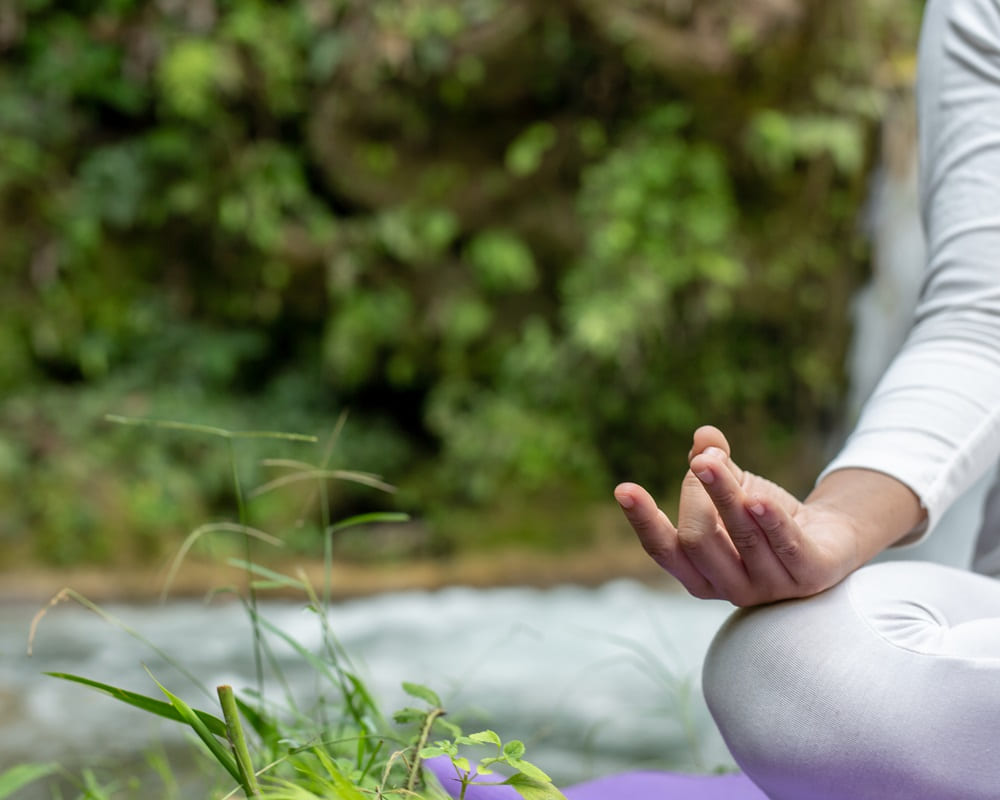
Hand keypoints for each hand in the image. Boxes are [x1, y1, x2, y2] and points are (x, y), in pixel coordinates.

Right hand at [613, 426, 920, 605]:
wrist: (830, 539)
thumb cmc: (767, 518)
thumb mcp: (735, 489)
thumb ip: (715, 467)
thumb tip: (704, 435)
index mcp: (701, 574)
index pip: (664, 551)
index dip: (644, 521)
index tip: (624, 488)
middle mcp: (731, 588)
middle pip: (698, 541)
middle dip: (696, 495)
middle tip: (704, 461)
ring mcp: (770, 587)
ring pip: (741, 537)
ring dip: (725, 495)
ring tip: (711, 458)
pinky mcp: (809, 576)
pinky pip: (785, 546)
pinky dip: (770, 520)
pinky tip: (758, 498)